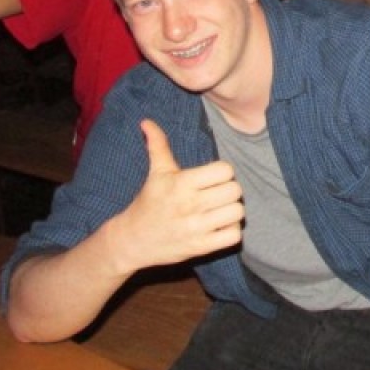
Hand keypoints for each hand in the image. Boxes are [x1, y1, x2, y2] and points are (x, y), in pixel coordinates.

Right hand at [110, 120, 243, 272]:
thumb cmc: (148, 202)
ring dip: (232, 210)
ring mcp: (196, 228)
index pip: (225, 170)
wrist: (132, 240)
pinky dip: (231, 231)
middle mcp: (191, 205)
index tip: (213, 178)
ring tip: (220, 209)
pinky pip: (234, 236)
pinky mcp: (201, 247)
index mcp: (182, 183)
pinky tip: (219, 226)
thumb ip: (158, 145)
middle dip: (229, 190)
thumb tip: (147, 121)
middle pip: (235, 190)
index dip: (223, 172)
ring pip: (237, 212)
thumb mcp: (156, 173)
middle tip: (218, 194)